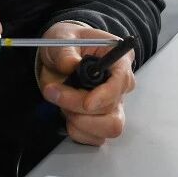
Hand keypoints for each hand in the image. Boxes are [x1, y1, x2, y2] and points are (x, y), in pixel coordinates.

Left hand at [37, 22, 135, 145]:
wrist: (58, 55)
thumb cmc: (67, 43)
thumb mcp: (63, 38)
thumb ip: (65, 52)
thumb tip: (69, 65)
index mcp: (118, 61)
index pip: (122, 82)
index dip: (106, 95)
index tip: (87, 103)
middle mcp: (120, 86)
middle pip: (114, 111)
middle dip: (81, 108)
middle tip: (54, 93)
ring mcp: (112, 106)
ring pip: (109, 128)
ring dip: (79, 121)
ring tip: (60, 102)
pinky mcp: (100, 120)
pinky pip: (95, 138)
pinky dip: (77, 131)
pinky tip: (66, 114)